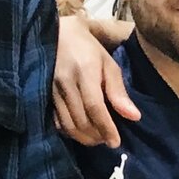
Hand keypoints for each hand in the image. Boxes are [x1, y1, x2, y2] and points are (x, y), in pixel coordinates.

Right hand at [55, 15, 138, 146]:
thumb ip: (119, 91)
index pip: (95, 106)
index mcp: (85, 72)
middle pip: (81, 119)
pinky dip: (69, 132)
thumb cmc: (89, 50)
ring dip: (83, 137)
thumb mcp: (109, 65)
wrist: (58, 36)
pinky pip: (56, 122)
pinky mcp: (44, 96)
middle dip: (96, 136)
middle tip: (108, 141)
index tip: (115, 142)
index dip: (106, 127)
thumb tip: (134, 117)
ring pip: (67, 124)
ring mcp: (52, 91)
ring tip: (97, 139)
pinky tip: (80, 132)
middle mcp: (66, 83)